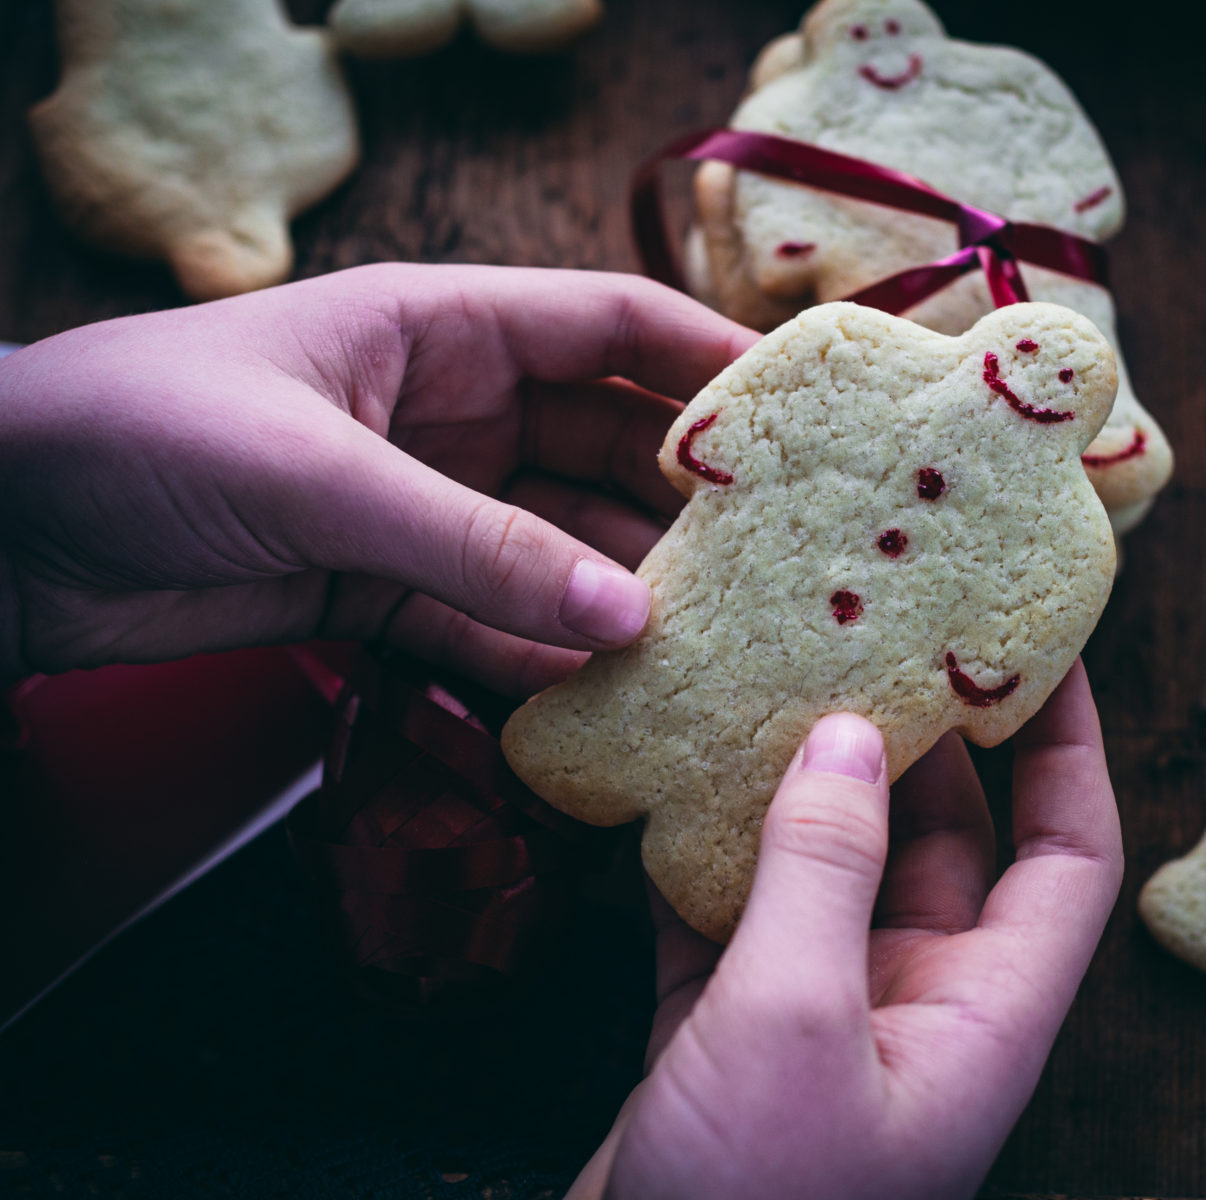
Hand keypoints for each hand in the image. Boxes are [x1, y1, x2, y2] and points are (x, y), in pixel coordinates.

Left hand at [0, 264, 757, 691]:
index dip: (708, 363)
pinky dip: (536, 657)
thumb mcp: (316, 476)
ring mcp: (417, 505)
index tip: (802, 418)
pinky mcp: (378, 590)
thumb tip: (627, 618)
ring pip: (553, 550)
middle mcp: (446, 412)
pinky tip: (599, 694)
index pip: (606, 329)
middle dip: (682, 506)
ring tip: (712, 647)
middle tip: (776, 567)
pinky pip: (485, 622)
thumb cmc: (136, 437)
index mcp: (438, 328)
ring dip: (618, 599)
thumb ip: (476, 548)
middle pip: (599, 451)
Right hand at [569, 660, 1122, 1199]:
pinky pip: (739, 913)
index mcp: (983, 1017)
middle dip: (914, 740)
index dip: (1070, 745)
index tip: (1040, 642)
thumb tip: (851, 732)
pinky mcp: (733, 1035)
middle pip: (944, 842)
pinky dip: (711, 853)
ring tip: (772, 678)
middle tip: (873, 629)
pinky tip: (673, 783)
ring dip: (803, 786)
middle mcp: (919, 1010)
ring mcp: (824, 1022)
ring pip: (833, 869)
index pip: (1069, 853)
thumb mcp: (793, 1021)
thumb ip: (823, 868)